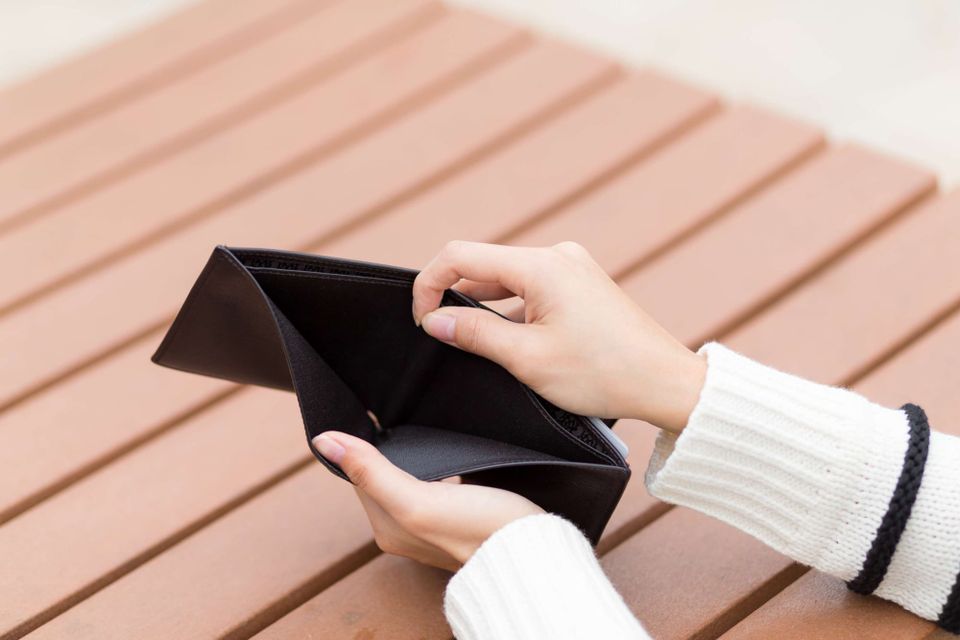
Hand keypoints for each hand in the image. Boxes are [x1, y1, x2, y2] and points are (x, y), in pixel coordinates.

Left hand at [312, 431, 543, 569]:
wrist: (531, 549)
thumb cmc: (477, 527)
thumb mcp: (416, 497)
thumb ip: (372, 471)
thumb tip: (324, 441)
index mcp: (386, 526)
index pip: (359, 474)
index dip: (359, 443)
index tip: (366, 410)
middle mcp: (403, 527)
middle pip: (382, 475)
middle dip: (386, 446)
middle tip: (392, 410)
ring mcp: (432, 521)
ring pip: (410, 476)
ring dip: (414, 453)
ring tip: (420, 423)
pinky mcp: (458, 514)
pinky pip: (436, 481)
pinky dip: (438, 463)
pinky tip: (449, 450)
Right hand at [412, 241, 705, 432]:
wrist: (665, 383)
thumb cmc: (603, 373)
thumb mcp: (527, 359)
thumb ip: (474, 334)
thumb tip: (433, 320)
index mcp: (541, 265)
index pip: (460, 256)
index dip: (429, 284)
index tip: (421, 320)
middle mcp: (557, 256)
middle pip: (483, 265)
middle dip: (455, 298)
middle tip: (440, 337)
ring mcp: (571, 268)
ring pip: (507, 280)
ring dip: (484, 308)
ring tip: (478, 347)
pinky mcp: (581, 285)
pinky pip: (531, 289)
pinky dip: (511, 311)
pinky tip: (511, 344)